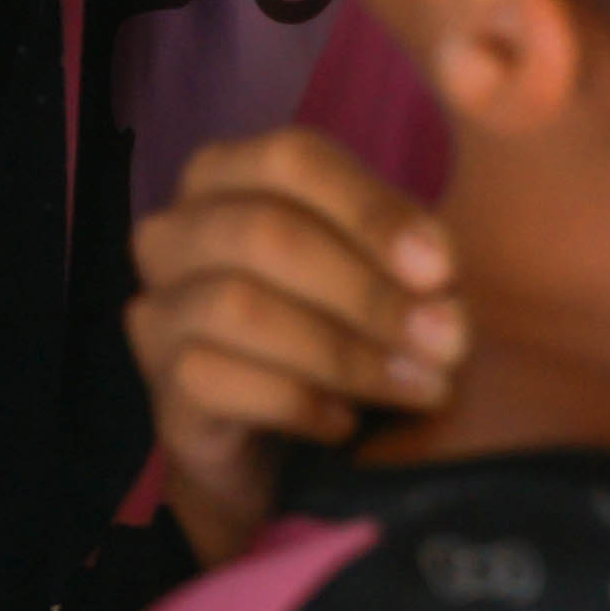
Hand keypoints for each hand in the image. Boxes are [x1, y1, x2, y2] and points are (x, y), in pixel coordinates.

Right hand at [128, 129, 463, 563]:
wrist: (292, 453)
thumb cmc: (354, 334)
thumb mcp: (392, 270)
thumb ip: (419, 237)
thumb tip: (448, 230)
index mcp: (230, 174)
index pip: (291, 157)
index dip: (372, 210)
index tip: (446, 268)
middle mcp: (177, 230)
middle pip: (266, 233)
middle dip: (371, 293)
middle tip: (450, 344)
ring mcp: (159, 309)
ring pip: (239, 307)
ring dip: (348, 353)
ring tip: (421, 388)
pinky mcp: (161, 388)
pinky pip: (217, 380)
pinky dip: (298, 402)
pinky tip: (346, 422)